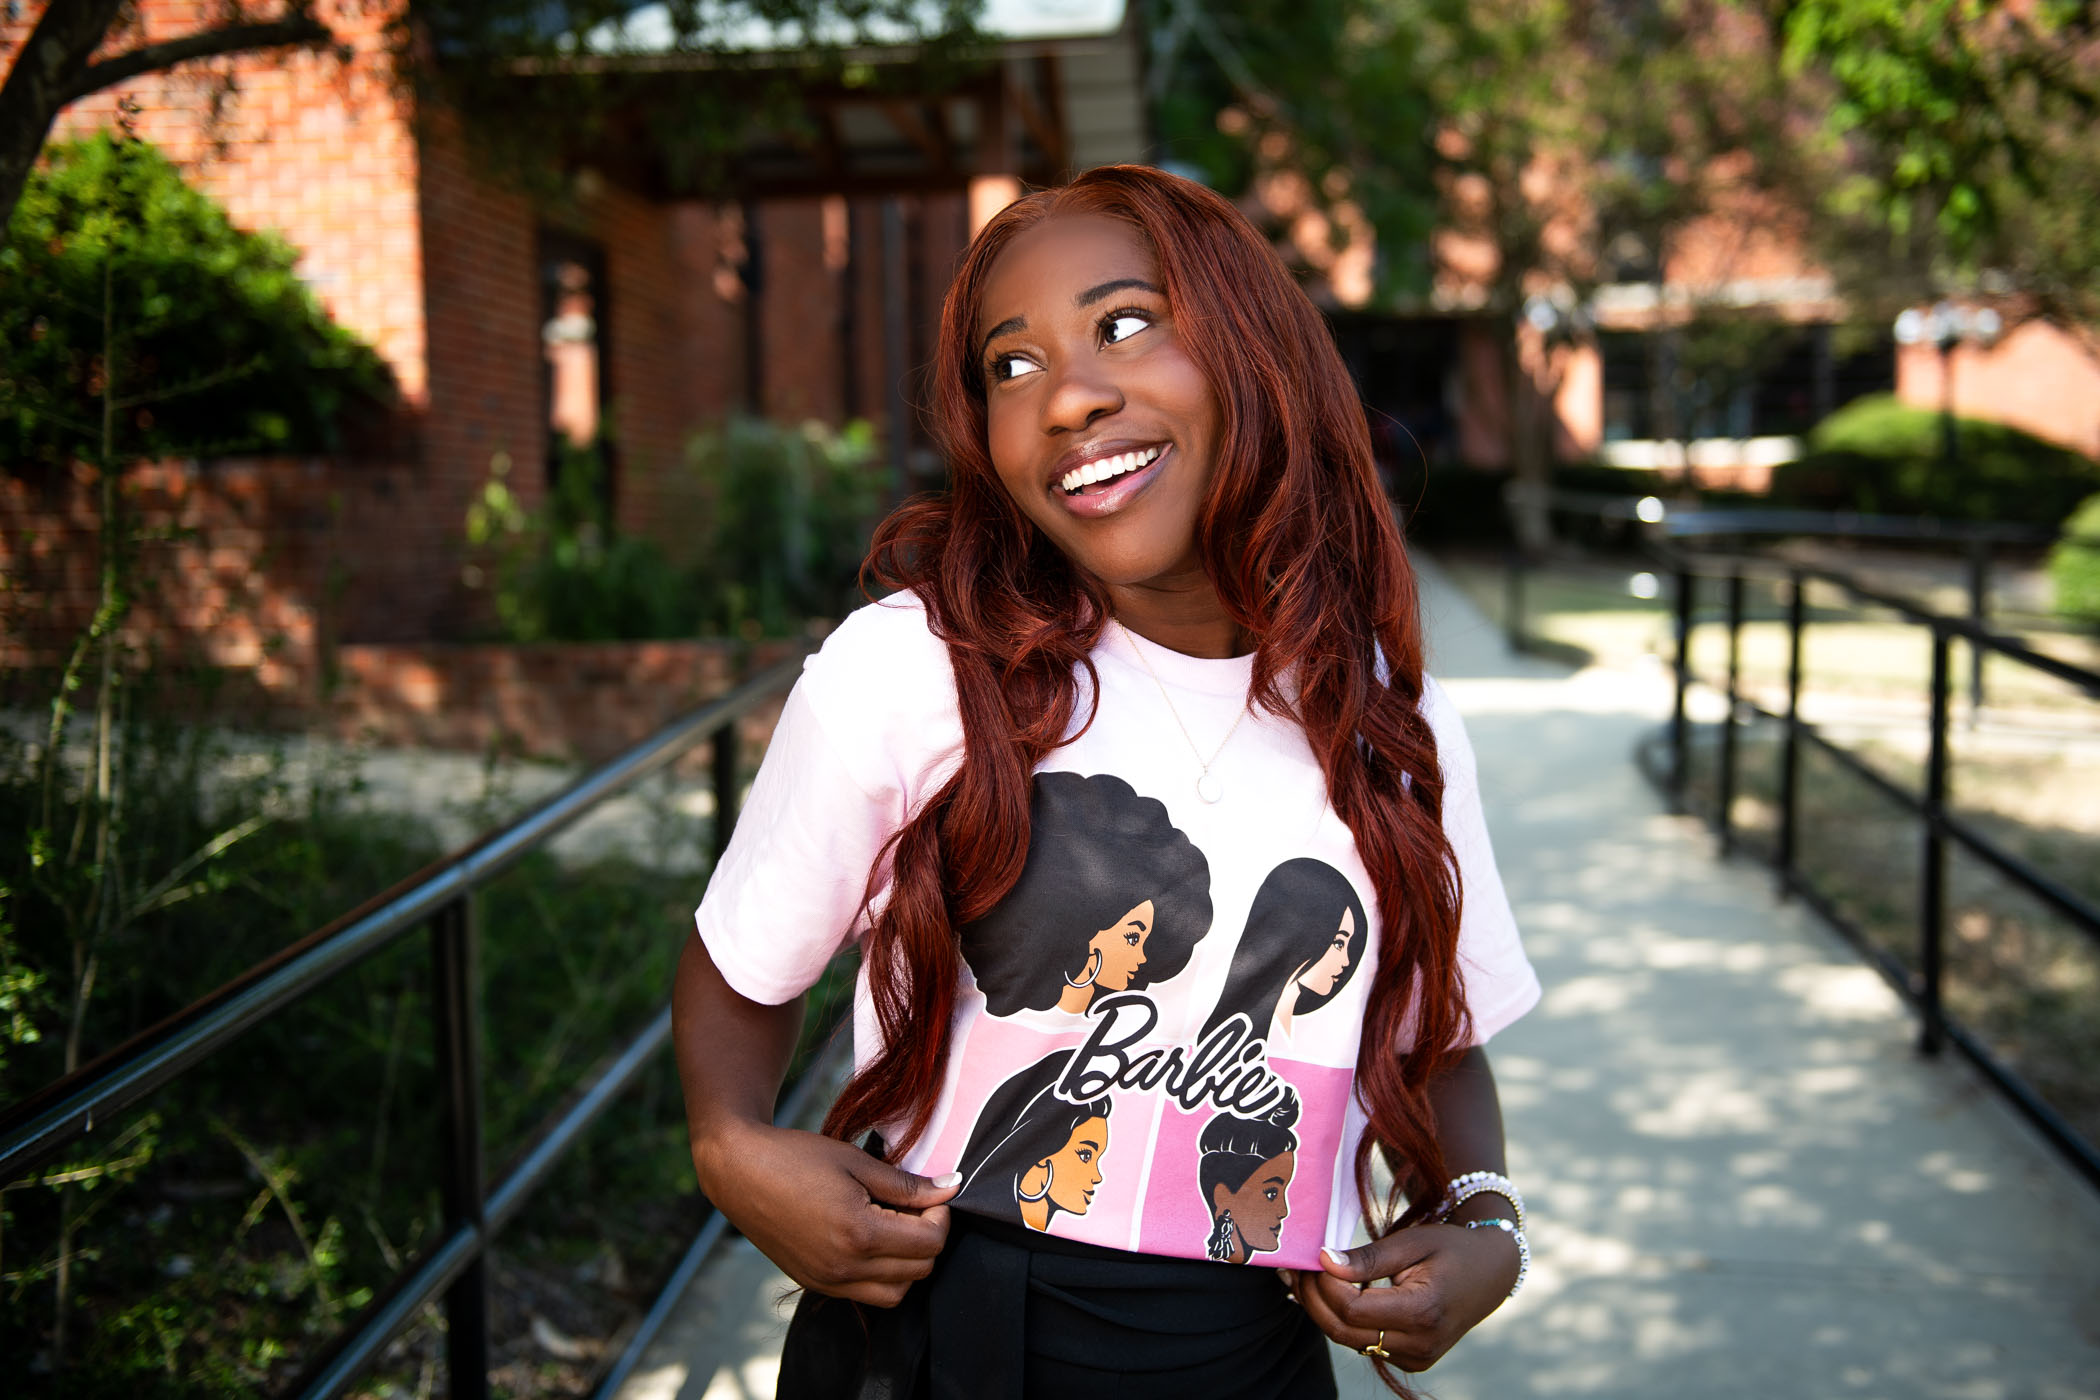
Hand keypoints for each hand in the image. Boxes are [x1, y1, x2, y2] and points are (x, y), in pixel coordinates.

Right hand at [694, 1119, 959, 1306]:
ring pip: (896, 1293)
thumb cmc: (797, 1158)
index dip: (942, 1217)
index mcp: (859, 1234)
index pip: (930, 1243)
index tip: (933, 1195)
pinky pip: (865, 1295)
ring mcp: (827, 1282)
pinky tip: (870, 1240)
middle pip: (919, 1271)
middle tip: (915, 1207)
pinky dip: (880, 1275)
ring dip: (908, 1264)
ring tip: (894, 1226)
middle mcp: (844, 1268)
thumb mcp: (857, 1163)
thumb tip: (952, 1188)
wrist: (739, 1172)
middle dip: (928, 1239)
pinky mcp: (814, 1285)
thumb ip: (907, 1185)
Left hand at [1282, 1221, 1518, 1370]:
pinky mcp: (1411, 1360)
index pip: (1352, 1308)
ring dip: (1322, 1310)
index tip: (1311, 1256)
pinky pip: (1364, 1342)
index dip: (1323, 1284)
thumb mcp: (1412, 1242)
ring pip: (1349, 1340)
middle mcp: (1419, 1345)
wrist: (1491, 1273)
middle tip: (1293, 1268)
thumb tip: (1323, 1261)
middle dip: (1312, 1299)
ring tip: (1303, 1277)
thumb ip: (1367, 1257)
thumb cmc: (1452, 1249)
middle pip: (1343, 1331)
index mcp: (1422, 1313)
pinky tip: (1329, 1294)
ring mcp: (1416, 1358)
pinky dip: (1342, 1320)